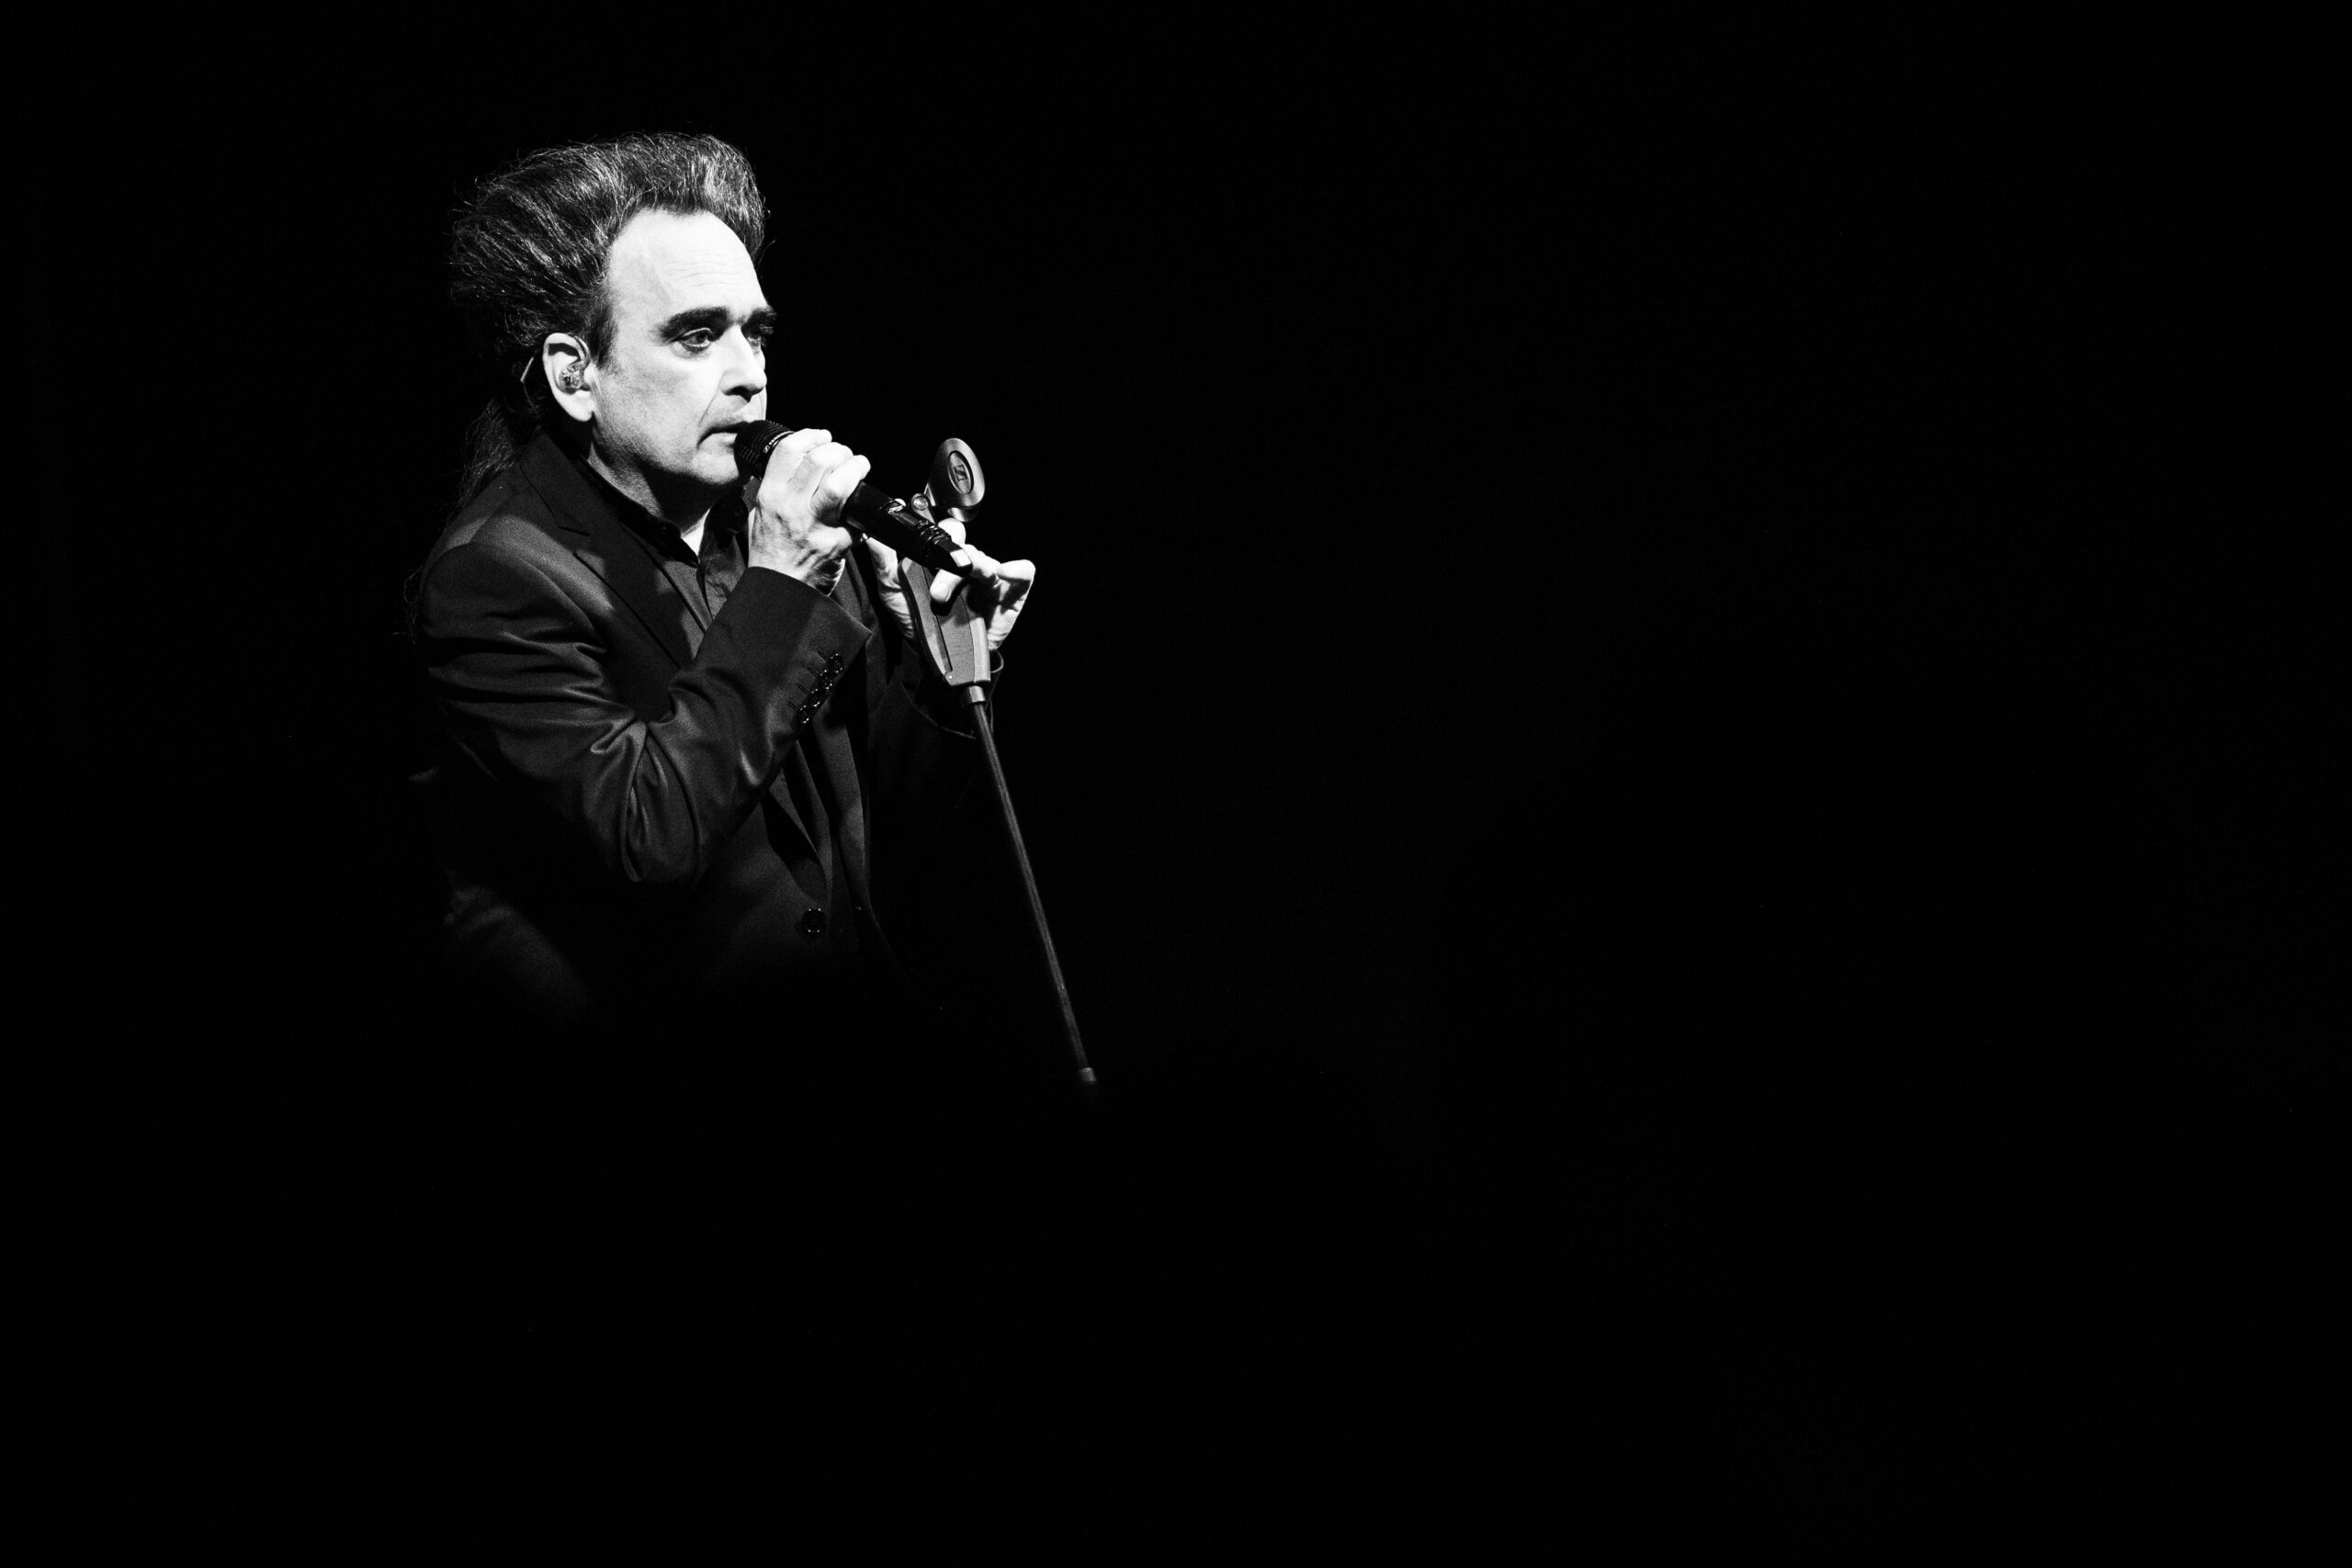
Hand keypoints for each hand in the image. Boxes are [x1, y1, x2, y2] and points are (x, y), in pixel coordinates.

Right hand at [744, 427, 867, 588]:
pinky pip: (857, 519)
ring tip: (859, 468)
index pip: (790, 450)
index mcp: (771, 496)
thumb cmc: (771, 555)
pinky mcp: (835, 543)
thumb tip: (789, 468)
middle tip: (845, 456)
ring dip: (855, 469)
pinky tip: (863, 510)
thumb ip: (774, 491)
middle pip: (819, 459)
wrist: (779, 590)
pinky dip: (864, 510)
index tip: (824, 437)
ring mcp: (814, 525)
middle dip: (839, 451)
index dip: (812, 436)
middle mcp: (791, 507)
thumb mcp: (760, 516)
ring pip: (839, 482)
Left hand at [862, 492, 1036, 651]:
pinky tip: (1005, 571)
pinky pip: (1023, 575)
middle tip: (934, 587)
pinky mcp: (1011, 595)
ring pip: (985, 560)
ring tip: (948, 594)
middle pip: (964, 545)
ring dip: (971, 569)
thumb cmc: (920, 623)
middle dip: (950, 556)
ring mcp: (989, 579)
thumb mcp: (895, 594)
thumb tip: (873, 535)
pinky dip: (1018, 569)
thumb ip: (885, 564)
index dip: (936, 526)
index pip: (944, 532)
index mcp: (943, 559)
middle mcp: (967, 565)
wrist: (939, 660)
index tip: (921, 527)